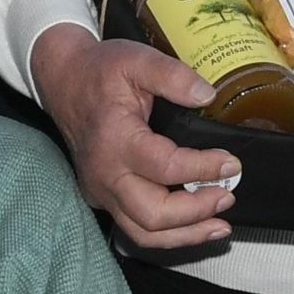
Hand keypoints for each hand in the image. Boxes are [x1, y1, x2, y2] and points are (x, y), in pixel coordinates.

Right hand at [26, 24, 241, 249]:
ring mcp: (100, 190)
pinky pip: (134, 228)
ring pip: (143, 233)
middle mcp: (105, 172)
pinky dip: (167, 234)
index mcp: (115, 139)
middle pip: (153, 214)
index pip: (166, 168)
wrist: (62, 79)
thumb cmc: (98, 70)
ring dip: (185, 234)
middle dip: (196, 211)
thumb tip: (207, 95)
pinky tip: (193, 227)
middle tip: (226, 196)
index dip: (203, 169)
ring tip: (218, 225)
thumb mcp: (136, 59)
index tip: (230, 164)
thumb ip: (173, 75)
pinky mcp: (101, 197)